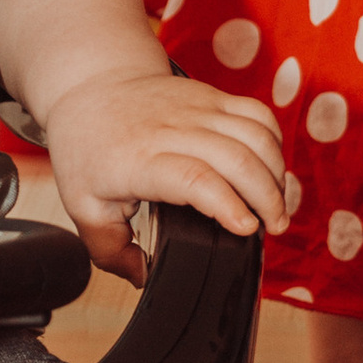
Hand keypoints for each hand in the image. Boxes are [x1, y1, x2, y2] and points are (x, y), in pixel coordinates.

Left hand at [39, 68, 287, 283]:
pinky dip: (275, 144)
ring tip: (278, 206)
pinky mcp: (213, 97)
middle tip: (273, 228)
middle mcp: (172, 130)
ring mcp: (197, 109)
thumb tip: (144, 276)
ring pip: (255, 135)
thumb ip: (111, 251)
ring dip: (276, 173)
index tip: (246, 229)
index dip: (227, 204)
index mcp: (139, 160)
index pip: (193, 178)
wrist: (93, 86)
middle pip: (237, 158)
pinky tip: (271, 171)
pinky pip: (258, 115)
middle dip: (267, 197)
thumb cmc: (89, 148)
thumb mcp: (84, 206)